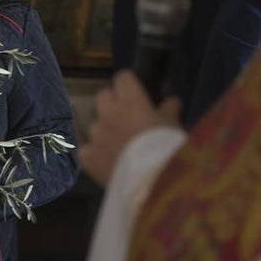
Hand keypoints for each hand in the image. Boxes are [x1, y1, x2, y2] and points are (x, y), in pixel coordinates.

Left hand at [78, 70, 181, 185]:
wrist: (154, 182)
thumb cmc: (168, 149)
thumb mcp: (174, 127)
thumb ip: (169, 111)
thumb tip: (171, 102)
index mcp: (131, 101)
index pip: (123, 78)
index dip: (129, 85)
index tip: (136, 93)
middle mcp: (109, 113)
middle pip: (103, 96)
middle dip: (112, 103)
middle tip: (126, 116)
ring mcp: (96, 135)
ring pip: (95, 124)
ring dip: (105, 130)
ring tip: (119, 145)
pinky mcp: (88, 157)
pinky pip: (86, 149)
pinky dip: (93, 153)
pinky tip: (105, 161)